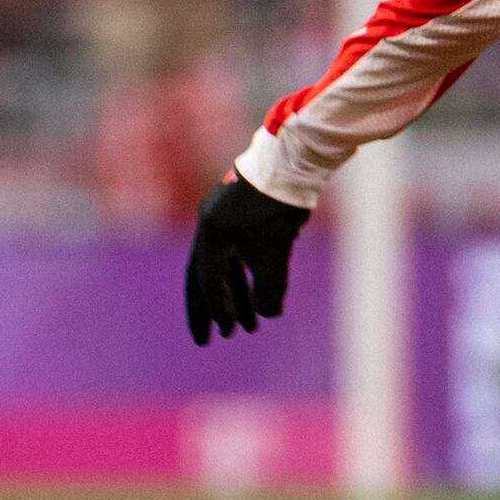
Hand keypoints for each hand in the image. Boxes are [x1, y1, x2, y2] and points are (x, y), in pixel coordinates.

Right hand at [184, 174, 308, 342]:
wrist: (295, 159)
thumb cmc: (280, 203)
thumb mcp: (275, 248)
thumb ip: (269, 285)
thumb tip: (268, 315)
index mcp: (211, 232)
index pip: (207, 279)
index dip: (216, 308)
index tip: (226, 332)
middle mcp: (211, 226)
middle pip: (203, 277)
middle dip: (208, 310)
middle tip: (208, 341)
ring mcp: (226, 220)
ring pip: (224, 268)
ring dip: (235, 297)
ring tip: (249, 328)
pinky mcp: (243, 218)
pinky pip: (238, 256)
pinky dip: (247, 278)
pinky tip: (260, 299)